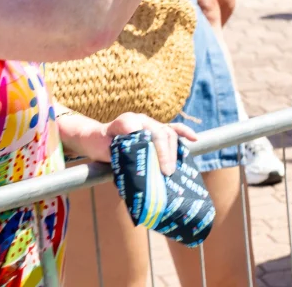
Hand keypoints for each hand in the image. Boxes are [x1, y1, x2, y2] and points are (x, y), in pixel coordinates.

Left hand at [68, 112, 198, 175]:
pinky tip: (195, 139)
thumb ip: (119, 152)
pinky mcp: (156, 129)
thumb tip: (138, 156)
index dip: (156, 150)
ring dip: (173, 151)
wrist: (97, 138)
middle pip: (162, 133)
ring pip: (169, 133)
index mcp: (128, 121)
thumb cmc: (100, 145)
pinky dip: (184, 132)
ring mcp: (150, 123)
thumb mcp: (102, 149)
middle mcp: (142, 119)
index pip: (148, 132)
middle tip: (166, 173)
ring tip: (171, 169)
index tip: (159, 168)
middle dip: (166, 154)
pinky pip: (173, 128)